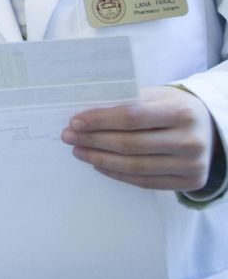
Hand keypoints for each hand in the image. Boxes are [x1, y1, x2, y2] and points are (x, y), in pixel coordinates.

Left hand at [62, 86, 218, 191]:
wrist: (209, 129)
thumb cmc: (174, 108)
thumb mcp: (157, 96)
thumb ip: (126, 102)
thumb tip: (85, 114)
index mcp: (181, 112)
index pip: (131, 117)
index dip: (99, 120)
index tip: (74, 122)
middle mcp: (190, 141)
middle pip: (130, 144)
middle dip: (93, 140)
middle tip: (68, 137)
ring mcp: (192, 165)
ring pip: (135, 166)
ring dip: (100, 159)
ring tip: (79, 151)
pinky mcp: (190, 182)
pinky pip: (145, 182)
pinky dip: (118, 174)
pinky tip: (99, 164)